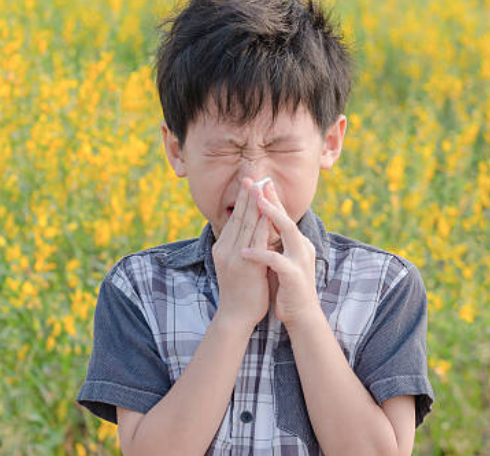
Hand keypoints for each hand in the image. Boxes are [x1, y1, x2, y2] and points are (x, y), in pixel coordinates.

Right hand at [212, 177, 270, 328]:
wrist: (235, 316)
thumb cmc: (240, 293)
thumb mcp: (236, 266)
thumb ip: (241, 248)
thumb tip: (251, 233)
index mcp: (223, 247)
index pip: (234, 218)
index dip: (243, 199)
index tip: (249, 181)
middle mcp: (226, 247)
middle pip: (238, 215)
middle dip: (247, 193)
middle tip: (252, 172)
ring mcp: (234, 255)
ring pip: (245, 223)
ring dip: (254, 202)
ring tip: (259, 184)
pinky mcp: (244, 263)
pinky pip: (254, 238)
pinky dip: (260, 222)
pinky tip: (266, 210)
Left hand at [240, 180, 320, 329]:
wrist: (300, 314)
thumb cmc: (286, 287)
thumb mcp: (278, 260)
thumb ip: (271, 244)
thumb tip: (256, 226)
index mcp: (297, 243)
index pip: (283, 217)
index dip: (271, 200)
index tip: (259, 183)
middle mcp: (301, 247)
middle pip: (287, 218)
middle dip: (273, 200)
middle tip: (259, 183)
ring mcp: (300, 260)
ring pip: (288, 232)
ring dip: (271, 216)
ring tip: (256, 204)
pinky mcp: (294, 275)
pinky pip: (275, 261)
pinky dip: (259, 255)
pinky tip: (244, 252)